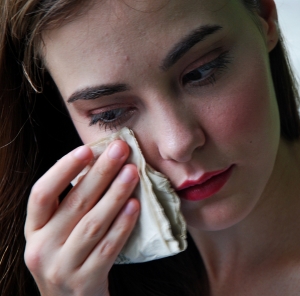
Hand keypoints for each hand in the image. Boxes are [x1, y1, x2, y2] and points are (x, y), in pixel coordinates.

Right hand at [24, 140, 139, 295]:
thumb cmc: (68, 259)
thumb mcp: (57, 234)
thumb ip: (70, 206)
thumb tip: (98, 163)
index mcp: (33, 231)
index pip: (41, 194)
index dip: (63, 170)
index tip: (86, 150)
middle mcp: (42, 248)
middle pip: (74, 204)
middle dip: (100, 173)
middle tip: (121, 150)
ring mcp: (62, 267)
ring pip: (93, 224)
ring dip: (115, 195)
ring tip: (132, 172)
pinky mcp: (86, 281)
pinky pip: (108, 247)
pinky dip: (123, 224)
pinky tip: (135, 205)